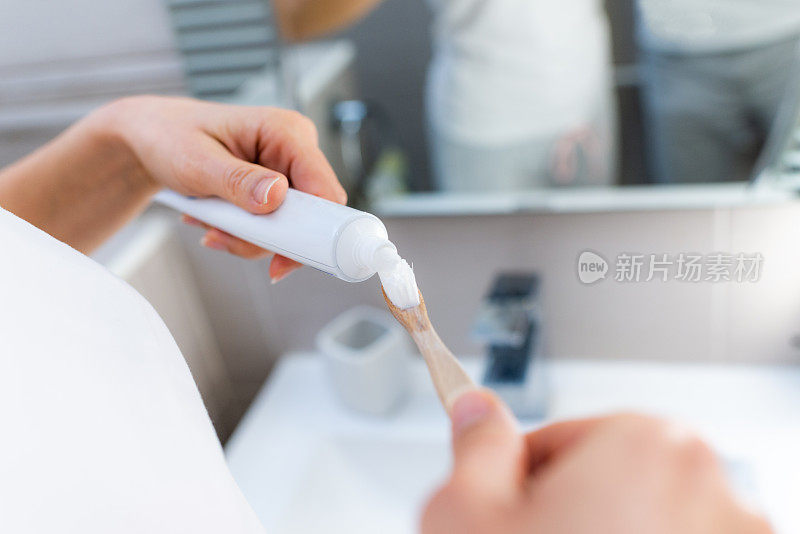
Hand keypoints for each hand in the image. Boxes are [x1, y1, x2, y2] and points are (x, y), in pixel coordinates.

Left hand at [94, 95, 345, 281]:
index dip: (313, 229)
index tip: (284, 258)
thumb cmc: (169, 136)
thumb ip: (238, 181)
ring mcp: (287, 171)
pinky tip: (215, 221)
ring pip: (290, 228)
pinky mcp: (277, 190)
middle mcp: (295, 150)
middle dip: (267, 237)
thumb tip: (276, 197)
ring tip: (209, 224)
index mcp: (287, 131)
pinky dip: (244, 234)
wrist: (151, 140)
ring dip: (248, 238)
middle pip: (309, 216)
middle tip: (222, 236)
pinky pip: (274, 226)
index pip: (323, 189)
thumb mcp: (196, 161)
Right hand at [422, 390, 770, 533]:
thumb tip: (478, 410)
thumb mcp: (465, 514)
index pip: (558, 440)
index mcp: (647, 444)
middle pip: (608, 483)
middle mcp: (715, 490)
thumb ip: (476, 446)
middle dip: (564, 518)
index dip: (517, 487)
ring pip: (642, 528)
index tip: (507, 522)